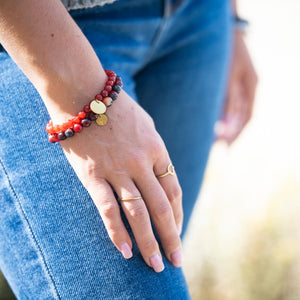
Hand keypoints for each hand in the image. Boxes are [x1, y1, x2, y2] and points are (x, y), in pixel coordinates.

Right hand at [59, 90, 182, 271]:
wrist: (84, 92)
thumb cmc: (116, 107)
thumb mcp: (146, 123)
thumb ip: (155, 147)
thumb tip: (161, 169)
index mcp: (157, 149)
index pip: (174, 190)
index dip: (178, 214)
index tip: (178, 230)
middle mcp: (142, 163)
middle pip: (162, 207)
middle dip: (171, 236)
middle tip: (175, 260)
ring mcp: (118, 170)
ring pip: (138, 212)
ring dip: (148, 241)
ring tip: (155, 264)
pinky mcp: (93, 175)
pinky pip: (108, 208)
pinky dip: (116, 231)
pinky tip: (124, 251)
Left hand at [215, 31, 257, 144]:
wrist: (225, 32)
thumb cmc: (226, 52)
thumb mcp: (227, 76)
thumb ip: (227, 100)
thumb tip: (225, 125)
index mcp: (251, 87)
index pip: (246, 118)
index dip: (236, 133)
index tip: (226, 147)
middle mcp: (248, 89)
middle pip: (242, 117)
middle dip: (231, 133)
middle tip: (218, 146)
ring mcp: (241, 87)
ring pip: (236, 112)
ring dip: (227, 126)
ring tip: (215, 139)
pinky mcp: (232, 84)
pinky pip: (230, 104)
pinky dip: (224, 116)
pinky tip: (215, 123)